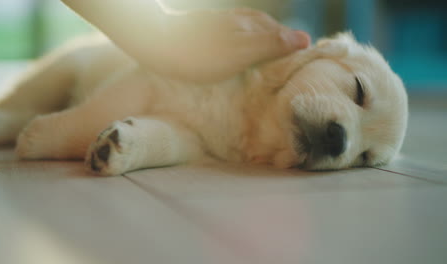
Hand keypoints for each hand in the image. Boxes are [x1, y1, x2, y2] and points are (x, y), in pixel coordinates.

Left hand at [133, 8, 310, 81]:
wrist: (158, 40)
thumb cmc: (200, 53)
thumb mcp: (240, 52)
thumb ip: (270, 45)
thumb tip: (304, 39)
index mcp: (252, 26)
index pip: (281, 35)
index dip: (293, 44)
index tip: (305, 54)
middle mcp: (240, 20)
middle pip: (269, 28)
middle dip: (281, 39)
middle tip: (292, 51)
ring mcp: (223, 21)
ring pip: (252, 26)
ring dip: (264, 35)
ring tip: (271, 46)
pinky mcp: (208, 25)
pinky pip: (235, 27)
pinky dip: (244, 34)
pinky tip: (239, 39)